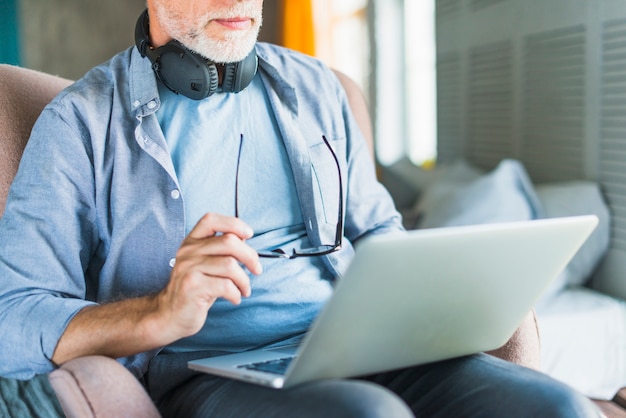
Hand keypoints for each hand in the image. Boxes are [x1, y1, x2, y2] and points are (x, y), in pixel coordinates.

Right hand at [155, 213, 261, 340]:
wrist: (171, 315)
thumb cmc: (196, 289)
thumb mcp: (206, 265)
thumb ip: (222, 250)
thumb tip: (245, 239)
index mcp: (191, 242)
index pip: (211, 220)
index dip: (234, 223)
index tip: (249, 235)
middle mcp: (187, 251)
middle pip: (229, 242)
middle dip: (250, 256)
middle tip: (257, 270)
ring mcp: (188, 268)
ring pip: (230, 265)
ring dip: (244, 280)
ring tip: (244, 289)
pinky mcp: (192, 287)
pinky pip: (225, 285)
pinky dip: (236, 293)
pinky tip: (235, 298)